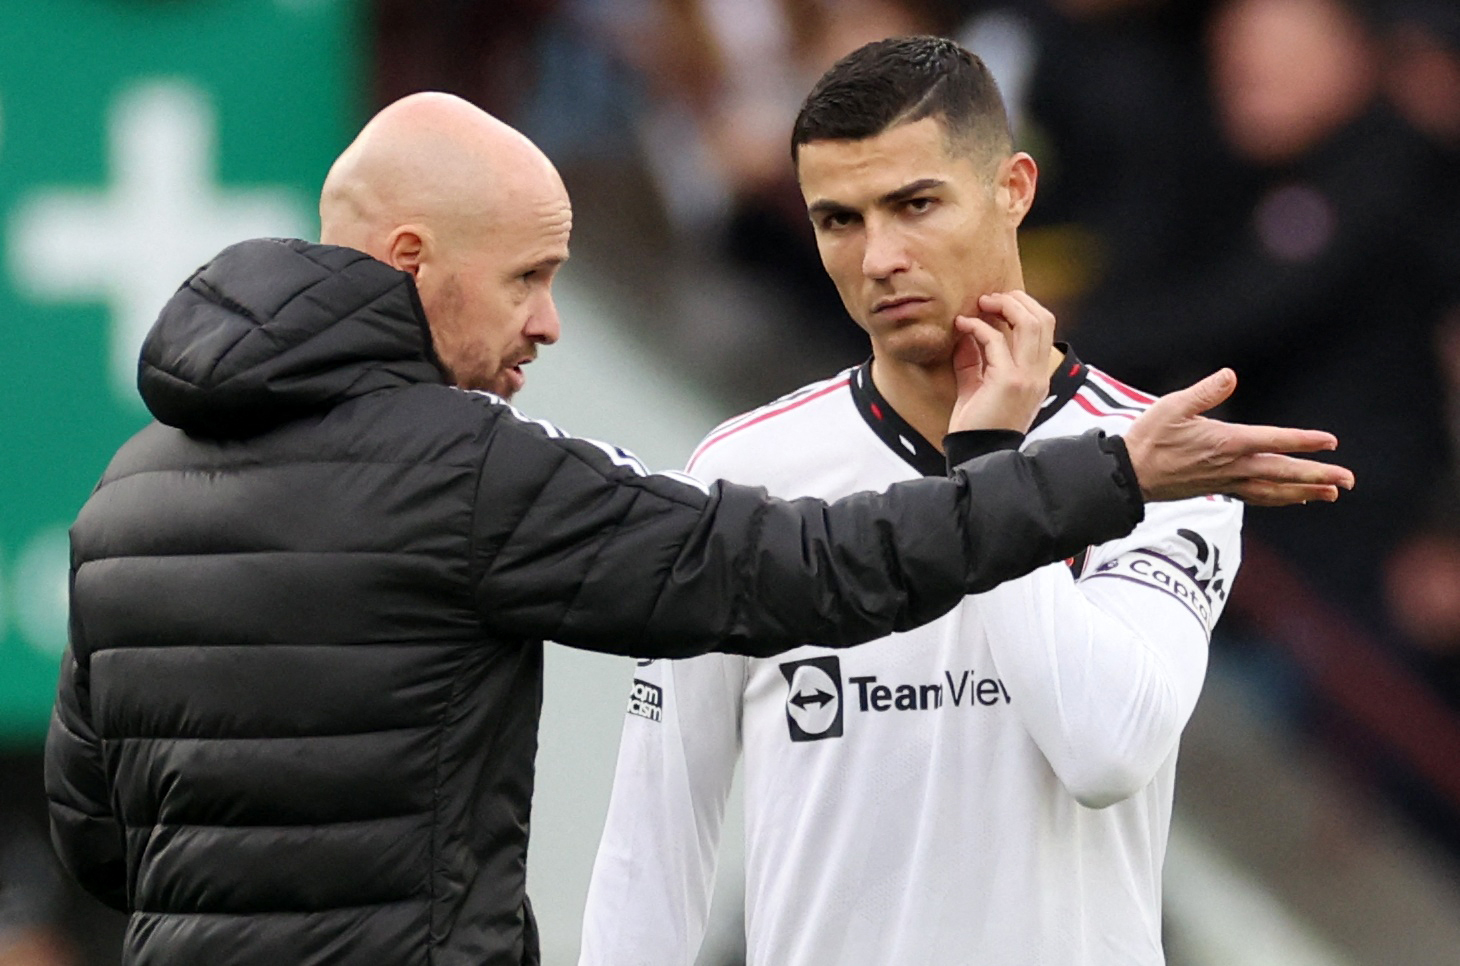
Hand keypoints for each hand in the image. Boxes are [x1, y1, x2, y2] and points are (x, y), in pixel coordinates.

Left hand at [949, 291, 1055, 433]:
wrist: (974, 455)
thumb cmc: (975, 425)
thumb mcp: (976, 386)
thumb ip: (975, 359)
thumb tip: (966, 331)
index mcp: (1037, 376)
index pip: (1044, 329)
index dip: (1023, 308)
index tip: (995, 305)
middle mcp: (1038, 375)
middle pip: (1043, 318)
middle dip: (1016, 300)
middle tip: (988, 298)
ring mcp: (1027, 377)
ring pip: (1030, 322)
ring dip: (1004, 306)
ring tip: (981, 304)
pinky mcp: (1008, 381)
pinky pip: (996, 340)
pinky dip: (978, 327)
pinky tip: (962, 326)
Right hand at [1123, 369, 1354, 505]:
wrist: (1129, 475)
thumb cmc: (1148, 438)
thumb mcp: (1172, 406)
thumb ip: (1204, 391)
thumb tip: (1230, 375)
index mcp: (1224, 442)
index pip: (1273, 440)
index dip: (1302, 440)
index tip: (1330, 442)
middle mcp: (1231, 466)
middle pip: (1282, 472)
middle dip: (1317, 475)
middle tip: (1349, 480)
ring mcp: (1226, 481)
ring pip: (1274, 489)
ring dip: (1305, 491)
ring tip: (1333, 494)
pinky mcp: (1219, 489)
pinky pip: (1258, 496)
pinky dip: (1280, 497)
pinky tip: (1295, 497)